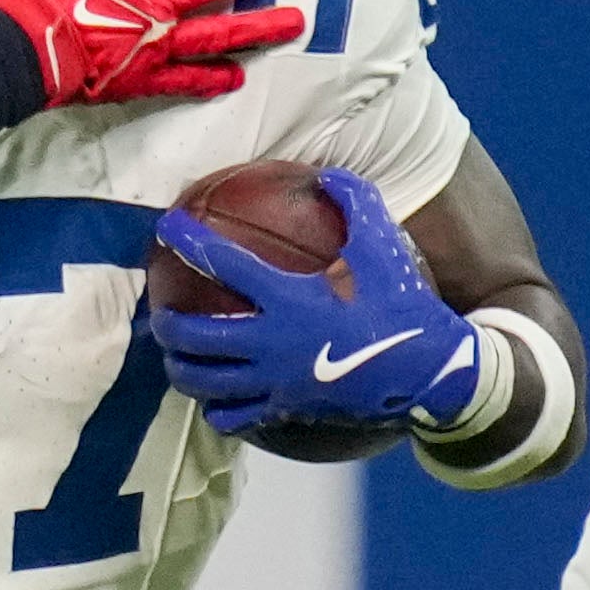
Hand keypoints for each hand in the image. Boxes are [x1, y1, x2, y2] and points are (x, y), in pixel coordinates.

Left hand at [145, 168, 482, 437]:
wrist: (430, 372)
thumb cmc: (404, 304)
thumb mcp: (383, 245)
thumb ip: (354, 202)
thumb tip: (323, 172)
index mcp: (290, 298)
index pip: (223, 263)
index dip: (189, 241)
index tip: (165, 227)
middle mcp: (272, 343)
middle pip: (195, 337)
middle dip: (166, 323)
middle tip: (159, 311)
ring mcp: (275, 382)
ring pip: (203, 382)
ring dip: (180, 368)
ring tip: (175, 356)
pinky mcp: (285, 409)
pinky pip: (232, 417)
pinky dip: (214, 408)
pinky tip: (212, 398)